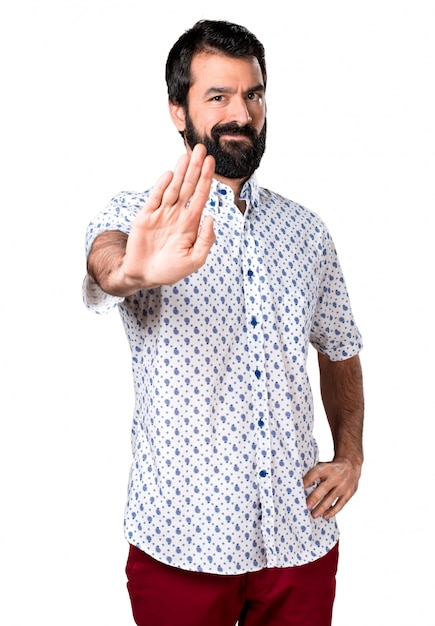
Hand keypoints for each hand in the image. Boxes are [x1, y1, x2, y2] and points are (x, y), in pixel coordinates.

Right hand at [122, 144, 215, 289]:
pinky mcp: (145, 216)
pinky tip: (170, 174)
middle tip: (201, 148)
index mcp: (190, 223)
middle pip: (188, 186)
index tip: (211, 162)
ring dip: (180, 172)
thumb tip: (211, 217)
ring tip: (187, 155)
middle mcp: (177, 214)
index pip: (200, 195)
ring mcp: (161, 214)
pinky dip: (162, 186)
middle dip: (195, 168)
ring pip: (173, 188)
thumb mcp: (194, 260)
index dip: (206, 179)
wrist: (144, 275)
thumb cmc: (170, 270)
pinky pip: (155, 198)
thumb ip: (206, 240)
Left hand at [303, 456, 361, 518]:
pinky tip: (325, 516)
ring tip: (313, 515)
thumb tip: (297, 484)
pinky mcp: (349, 493)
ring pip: (331, 498)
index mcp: (325, 468)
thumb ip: (312, 474)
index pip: (314, 474)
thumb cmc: (330, 468)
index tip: (299, 489)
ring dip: (322, 508)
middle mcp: (334, 477)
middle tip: (306, 506)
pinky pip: (340, 504)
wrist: (350, 465)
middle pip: (323, 489)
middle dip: (314, 498)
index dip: (306, 481)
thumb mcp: (322, 466)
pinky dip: (332, 511)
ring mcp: (343, 486)